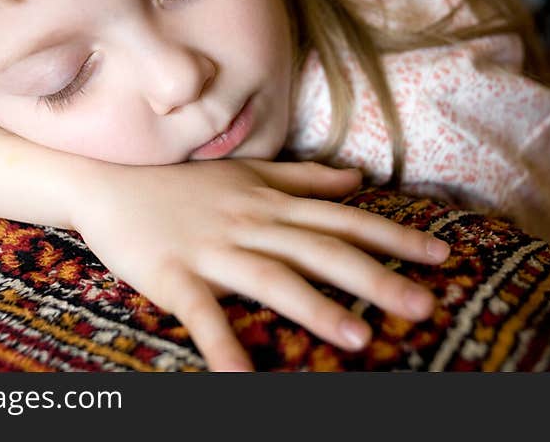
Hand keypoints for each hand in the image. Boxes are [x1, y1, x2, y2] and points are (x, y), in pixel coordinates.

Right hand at [65, 159, 449, 370]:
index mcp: (271, 202)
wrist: (109, 181)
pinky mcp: (173, 275)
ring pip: (273, 277)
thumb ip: (304, 177)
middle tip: (424, 305)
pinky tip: (243, 378)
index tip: (441, 254)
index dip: (394, 236)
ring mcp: (212, 250)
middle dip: (375, 277)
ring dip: (316, 308)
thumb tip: (358, 178)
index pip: (343, 219)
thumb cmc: (184, 181)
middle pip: (322, 250)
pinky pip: (202, 312)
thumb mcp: (248, 171)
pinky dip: (222, 343)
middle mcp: (250, 223)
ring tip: (360, 338)